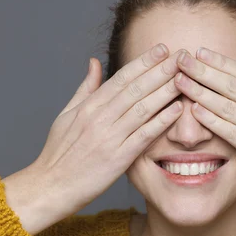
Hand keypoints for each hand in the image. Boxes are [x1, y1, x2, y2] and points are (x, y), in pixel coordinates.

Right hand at [4, 44, 184, 233]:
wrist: (50, 186)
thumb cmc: (58, 153)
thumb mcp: (67, 115)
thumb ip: (85, 89)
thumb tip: (95, 63)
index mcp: (88, 106)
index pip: (121, 78)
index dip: (144, 62)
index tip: (162, 49)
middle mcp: (99, 118)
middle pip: (135, 88)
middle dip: (161, 70)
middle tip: (182, 56)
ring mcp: (109, 137)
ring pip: (142, 108)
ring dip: (165, 91)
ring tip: (185, 78)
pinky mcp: (117, 158)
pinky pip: (143, 136)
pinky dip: (161, 122)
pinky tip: (177, 111)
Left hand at [173, 43, 235, 203]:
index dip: (220, 62)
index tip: (200, 51)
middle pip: (232, 85)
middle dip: (204, 71)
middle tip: (181, 59)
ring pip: (228, 106)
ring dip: (201, 92)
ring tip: (180, 81)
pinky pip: (233, 133)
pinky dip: (214, 121)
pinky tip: (196, 112)